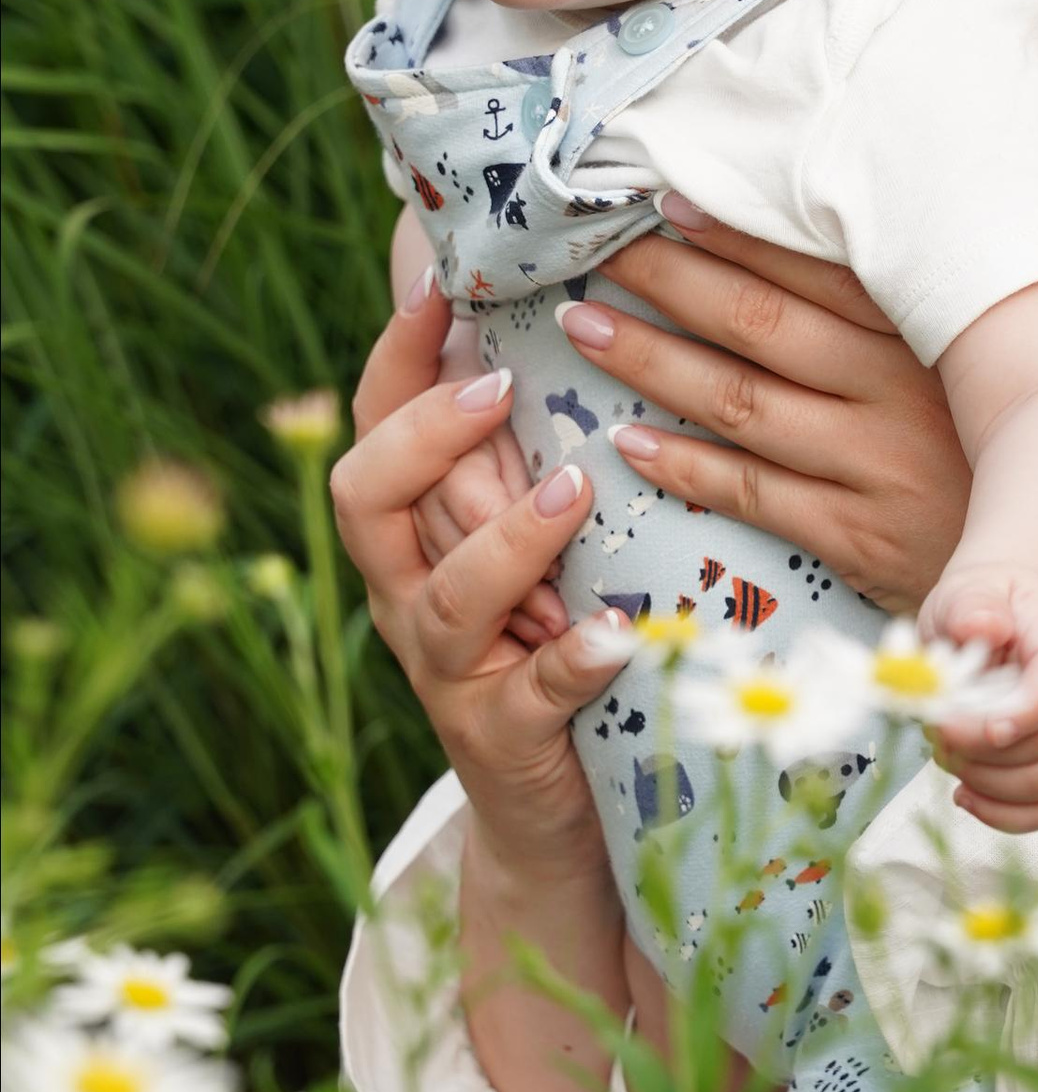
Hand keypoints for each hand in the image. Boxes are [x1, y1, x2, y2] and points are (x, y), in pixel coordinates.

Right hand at [334, 271, 633, 858]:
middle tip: (500, 384)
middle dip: (428, 434)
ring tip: (573, 492)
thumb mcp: (537, 540)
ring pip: (446, 594)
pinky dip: (573, 661)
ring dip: (508, 537)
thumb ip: (531, 456)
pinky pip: (528, 697)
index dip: (395, 356)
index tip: (438, 283)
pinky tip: (617, 632)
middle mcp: (407, 594)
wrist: (552, 808)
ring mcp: (447, 670)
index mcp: (409, 534)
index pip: (373, 427)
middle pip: (365, 498)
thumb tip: (566, 325)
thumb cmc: (555, 639)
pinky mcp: (500, 740)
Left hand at [550, 198, 972, 615]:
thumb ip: (905, 311)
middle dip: (670, 282)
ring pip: (741, 402)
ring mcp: (875, 466)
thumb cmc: (995, 452)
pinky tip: (627, 438)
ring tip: (586, 326)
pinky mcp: (857, 535)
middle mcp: (899, 393)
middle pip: (761, 326)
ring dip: (653, 360)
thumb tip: (813, 240)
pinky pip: (752, 491)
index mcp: (926, 337)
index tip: (668, 204)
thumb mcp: (971, 368)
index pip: (816, 271)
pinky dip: (685, 464)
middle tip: (599, 252)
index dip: (735, 235)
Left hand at [919, 563, 1037, 831]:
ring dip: (989, 784)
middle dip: (984, 752)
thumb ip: (974, 606)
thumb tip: (982, 626)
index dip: (1024, 715)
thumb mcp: (970, 590)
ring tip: (947, 759)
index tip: (976, 728)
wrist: (1006, 620)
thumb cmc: (985, 606)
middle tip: (936, 735)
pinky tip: (966, 796)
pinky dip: (1005, 814)